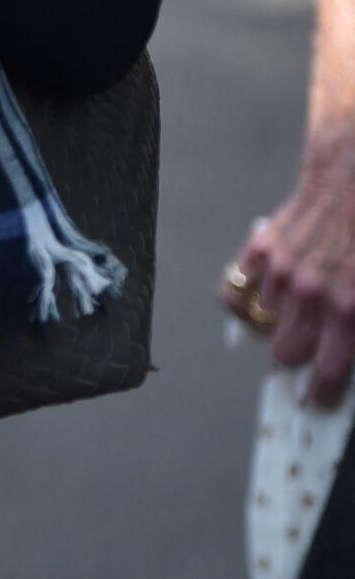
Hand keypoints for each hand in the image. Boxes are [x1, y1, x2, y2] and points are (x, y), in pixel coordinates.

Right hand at [227, 137, 354, 405]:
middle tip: (307, 347)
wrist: (350, 179)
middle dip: (296, 356)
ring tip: (292, 310)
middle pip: (284, 355)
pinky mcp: (260, 252)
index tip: (318, 399)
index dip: (321, 395)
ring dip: (275, 323)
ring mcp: (281, 274)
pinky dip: (242, 301)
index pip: (326, 376)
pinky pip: (235, 293)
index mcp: (348, 312)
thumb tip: (346, 356)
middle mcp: (311, 298)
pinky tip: (257, 298)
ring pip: (262, 326)